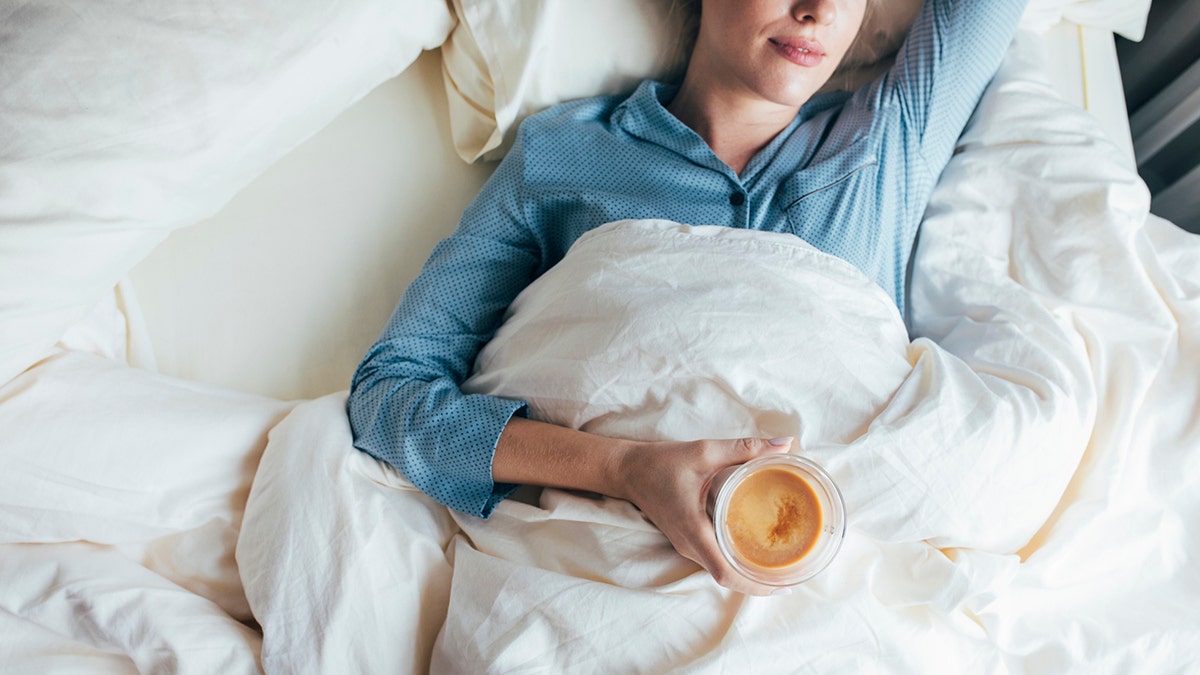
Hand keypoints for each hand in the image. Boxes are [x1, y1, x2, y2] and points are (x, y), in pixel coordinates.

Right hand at [610, 436, 791, 595]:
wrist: (629, 470)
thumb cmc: (663, 462)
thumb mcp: (705, 451)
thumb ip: (746, 448)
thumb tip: (786, 444)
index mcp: (693, 529)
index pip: (725, 573)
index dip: (755, 586)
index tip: (783, 586)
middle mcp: (689, 545)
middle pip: (728, 577)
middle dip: (760, 582)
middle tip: (794, 573)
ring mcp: (686, 546)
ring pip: (721, 571)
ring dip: (748, 574)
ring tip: (781, 565)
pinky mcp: (687, 541)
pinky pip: (714, 560)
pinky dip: (736, 563)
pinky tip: (756, 551)